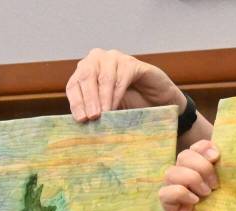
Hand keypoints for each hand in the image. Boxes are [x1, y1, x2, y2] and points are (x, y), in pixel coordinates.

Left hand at [66, 48, 182, 121]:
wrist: (160, 104)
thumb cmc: (132, 107)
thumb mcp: (109, 111)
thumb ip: (96, 113)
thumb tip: (83, 127)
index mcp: (86, 72)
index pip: (74, 85)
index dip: (76, 102)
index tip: (81, 120)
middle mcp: (97, 60)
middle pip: (86, 77)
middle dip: (88, 99)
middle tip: (91, 118)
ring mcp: (114, 59)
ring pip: (103, 76)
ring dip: (102, 97)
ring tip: (103, 115)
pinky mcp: (131, 63)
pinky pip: (121, 76)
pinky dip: (117, 93)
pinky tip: (116, 106)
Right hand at [159, 140, 220, 210]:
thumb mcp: (229, 191)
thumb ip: (226, 172)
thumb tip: (222, 153)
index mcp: (198, 169)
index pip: (194, 148)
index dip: (203, 147)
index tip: (217, 157)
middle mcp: (184, 177)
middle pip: (183, 156)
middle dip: (202, 167)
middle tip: (215, 185)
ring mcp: (173, 191)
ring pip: (172, 172)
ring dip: (192, 179)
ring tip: (206, 194)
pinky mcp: (169, 207)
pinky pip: (165, 193)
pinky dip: (181, 193)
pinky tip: (194, 202)